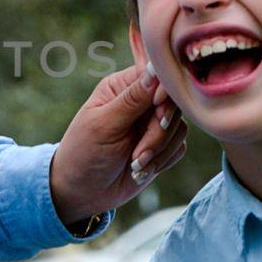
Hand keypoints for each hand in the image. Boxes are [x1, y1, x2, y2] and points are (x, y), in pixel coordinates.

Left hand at [49, 65, 187, 225]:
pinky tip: (141, 170)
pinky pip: (179, 147)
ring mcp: (151, 124)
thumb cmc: (84, 154)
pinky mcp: (161, 146)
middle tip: (138, 155)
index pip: (157, 77)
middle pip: (173, 105)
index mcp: (121, 87)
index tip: (158, 114)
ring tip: (134, 165)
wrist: (82, 193)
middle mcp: (140, 102)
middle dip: (158, 134)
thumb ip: (133, 99)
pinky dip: (163, 161)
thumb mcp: (104, 125)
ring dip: (159, 151)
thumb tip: (156, 68)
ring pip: (179, 128)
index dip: (164, 94)